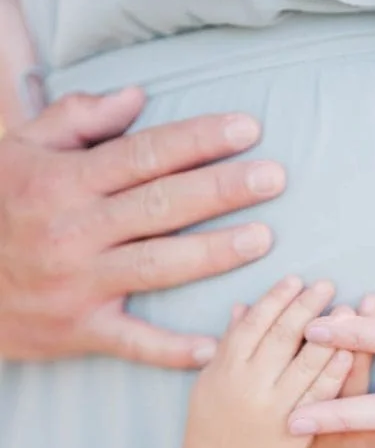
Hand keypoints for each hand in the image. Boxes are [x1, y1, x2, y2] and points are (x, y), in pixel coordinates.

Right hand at [0, 89, 284, 368]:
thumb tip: (135, 99)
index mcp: (64, 181)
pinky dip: (171, 349)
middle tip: (274, 178)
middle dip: (222, 189)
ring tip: (263, 239)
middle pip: (161, 205)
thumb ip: (77, 120)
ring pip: (157, 265)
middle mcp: (74, 229)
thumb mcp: (22, 151)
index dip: (197, 141)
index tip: (246, 131)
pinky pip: (133, 341)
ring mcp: (79, 282)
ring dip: (214, 253)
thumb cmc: (3, 208)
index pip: (144, 155)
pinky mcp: (81, 328)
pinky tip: (213, 345)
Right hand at [181, 278, 351, 447]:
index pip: (253, 323)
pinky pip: (320, 396)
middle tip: (327, 285)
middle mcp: (248, 385)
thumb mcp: (210, 384)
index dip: (276, 299)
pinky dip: (336, 371)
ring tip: (350, 310)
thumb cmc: (212, 429)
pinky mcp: (296, 431)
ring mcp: (273, 409)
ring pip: (306, 363)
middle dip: (307, 307)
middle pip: (282, 336)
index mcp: (225, 369)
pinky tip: (352, 353)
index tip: (296, 280)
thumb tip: (241, 306)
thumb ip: (228, 346)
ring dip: (331, 334)